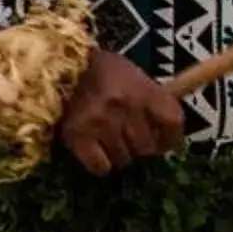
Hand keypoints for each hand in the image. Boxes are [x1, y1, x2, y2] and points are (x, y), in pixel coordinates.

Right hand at [54, 47, 184, 175]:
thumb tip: (164, 133)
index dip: (169, 138)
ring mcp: (101, 123)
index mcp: (144, 90)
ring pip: (123, 160)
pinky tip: (95, 150)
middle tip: (128, 139)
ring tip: (108, 141)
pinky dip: (99, 163)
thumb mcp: (133, 75)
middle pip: (147, 148)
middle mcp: (125, 107)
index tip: (162, 141)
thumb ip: (151, 101)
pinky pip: (100, 166)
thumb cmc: (101, 71)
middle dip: (139, 147)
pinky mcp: (77, 136)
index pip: (173, 124)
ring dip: (118, 155)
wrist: (59, 65)